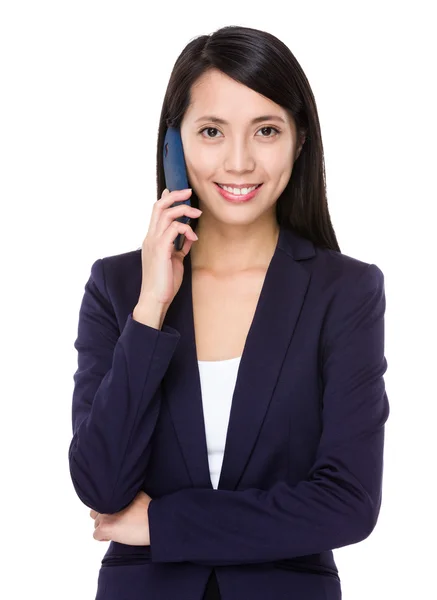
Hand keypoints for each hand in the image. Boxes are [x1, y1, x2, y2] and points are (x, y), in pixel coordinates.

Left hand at [90, 491, 151, 545]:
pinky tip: (113, 537)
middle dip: (104, 517)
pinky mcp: (105, 527)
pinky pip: (96, 535)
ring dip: (104, 527)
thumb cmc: (150, 510)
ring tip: (116, 529)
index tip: (117, 513)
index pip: (102, 499)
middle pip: (96, 512)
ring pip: (96, 523)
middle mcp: (108, 502)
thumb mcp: (139, 495)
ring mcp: (105, 514)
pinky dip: (103, 537)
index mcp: (116, 493)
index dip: (109, 508)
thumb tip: (126, 498)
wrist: (154, 522)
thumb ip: (128, 494)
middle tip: (116, 522)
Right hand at [139, 188, 201, 306]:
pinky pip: (173, 229)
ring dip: (184, 210)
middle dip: (175, 195)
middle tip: (190, 192)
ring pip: (165, 213)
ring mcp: (153, 242)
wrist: (155, 300)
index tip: (181, 192)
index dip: (167, 198)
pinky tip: (193, 238)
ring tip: (198, 214)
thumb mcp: (175, 260)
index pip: (156, 212)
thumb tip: (189, 237)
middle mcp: (150, 237)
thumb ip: (180, 246)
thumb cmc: (165, 282)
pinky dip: (185, 229)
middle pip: (159, 206)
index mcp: (152, 239)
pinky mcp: (160, 250)